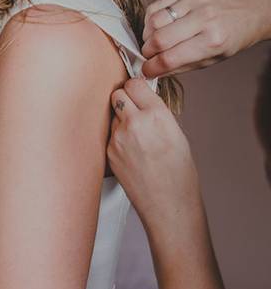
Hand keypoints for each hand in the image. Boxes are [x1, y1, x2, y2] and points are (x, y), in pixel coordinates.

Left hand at [108, 78, 199, 228]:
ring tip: (136, 137)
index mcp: (158, 115)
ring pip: (112, 115)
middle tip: (134, 111)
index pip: (135, 84)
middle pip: (118, 95)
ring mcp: (119, 137)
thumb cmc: (179, 173)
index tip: (139, 92)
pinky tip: (131, 151)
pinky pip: (110, 134)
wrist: (168, 204)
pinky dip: (117, 137)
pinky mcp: (109, 151)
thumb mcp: (177, 134)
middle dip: (125, 100)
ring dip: (121, 120)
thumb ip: (157, 113)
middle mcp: (135, 122)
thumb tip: (143, 100)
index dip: (136, 88)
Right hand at [142, 0, 270, 77]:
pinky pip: (156, 6)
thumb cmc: (234, 35)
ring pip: (154, 21)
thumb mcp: (215, 58)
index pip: (170, 58)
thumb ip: (183, 66)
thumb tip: (155, 72)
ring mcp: (193, 2)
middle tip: (149, 56)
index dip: (152, 68)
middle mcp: (203, 19)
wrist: (252, 9)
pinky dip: (150, 19)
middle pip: (159, 39)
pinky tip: (157, 26)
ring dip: (147, 35)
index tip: (146, 71)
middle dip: (148, 52)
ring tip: (154, 40)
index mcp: (213, 41)